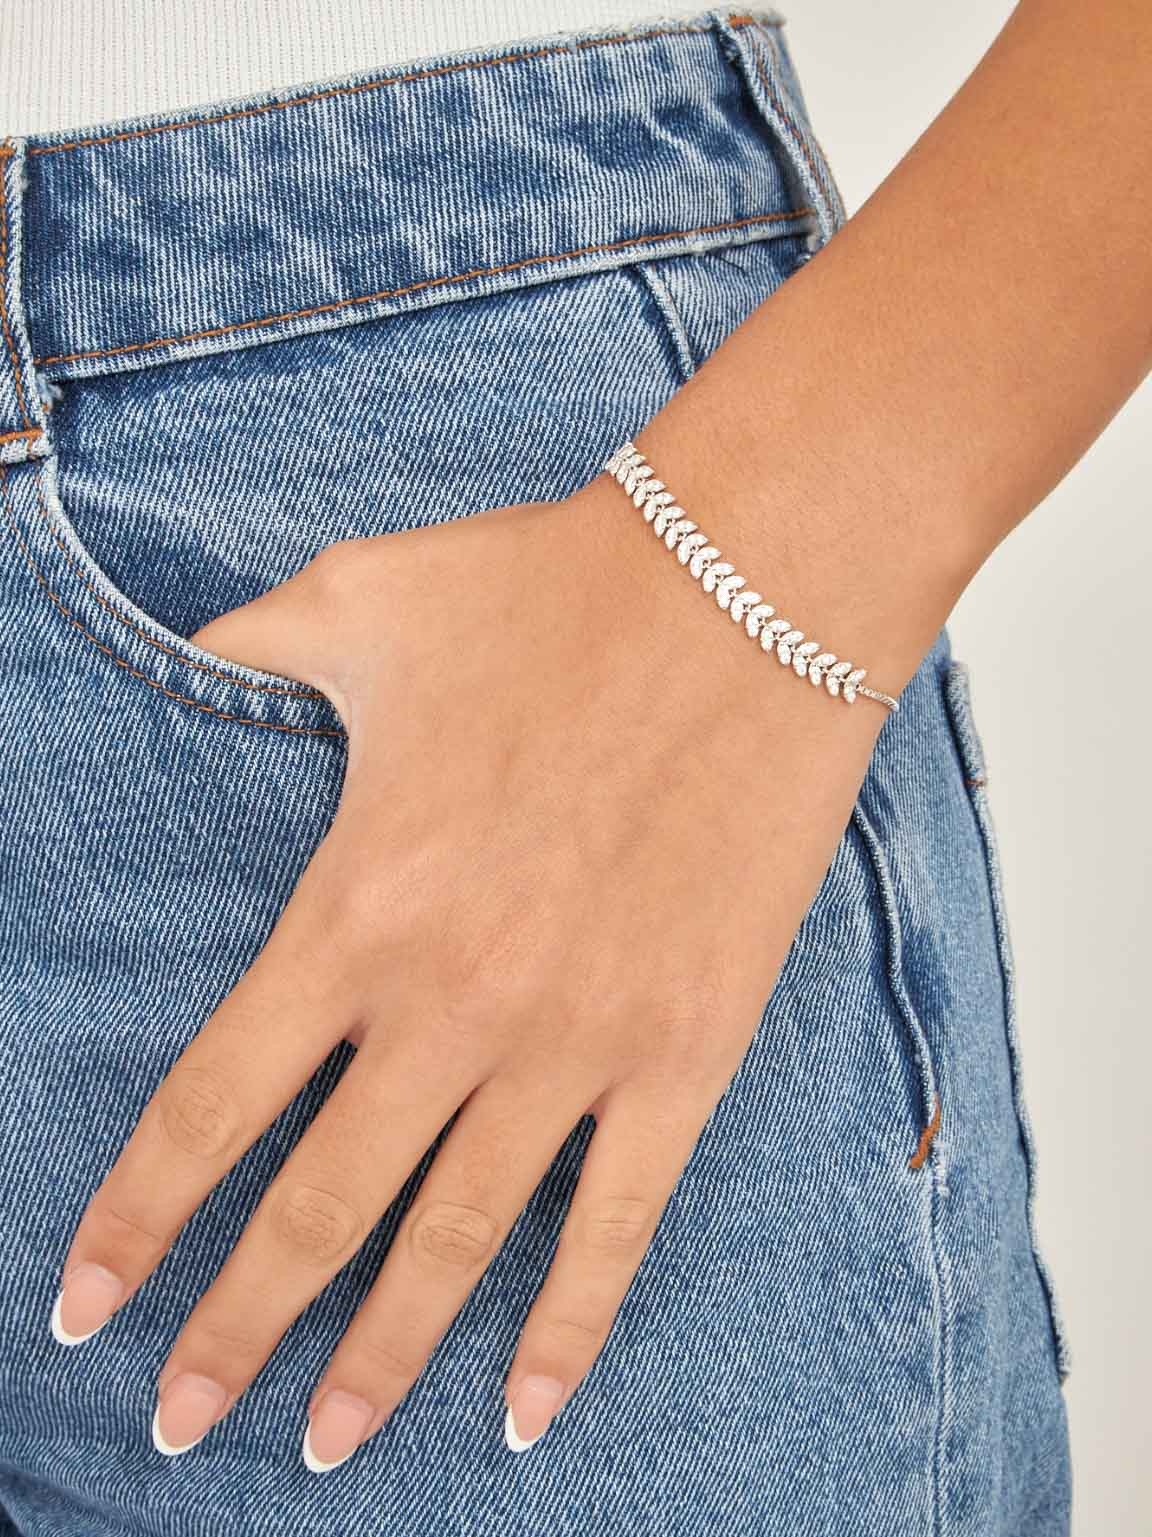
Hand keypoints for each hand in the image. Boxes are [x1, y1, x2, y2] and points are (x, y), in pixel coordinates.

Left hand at [51, 477, 905, 1469]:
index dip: (136, 1221)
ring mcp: (572, 1043)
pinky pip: (616, 1226)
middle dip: (232, 1329)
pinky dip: (567, 1331)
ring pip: (451, 1243)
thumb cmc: (549, 590)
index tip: (83, 1309)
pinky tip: (526, 1414)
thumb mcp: (359, 599)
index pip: (210, 1109)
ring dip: (378, 1358)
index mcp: (352, 911)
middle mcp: (448, 1005)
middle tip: (172, 1420)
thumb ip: (248, 644)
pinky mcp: (684, 1052)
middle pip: (315, 1209)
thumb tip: (184, 642)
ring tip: (323, 1447)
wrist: (744, 588)